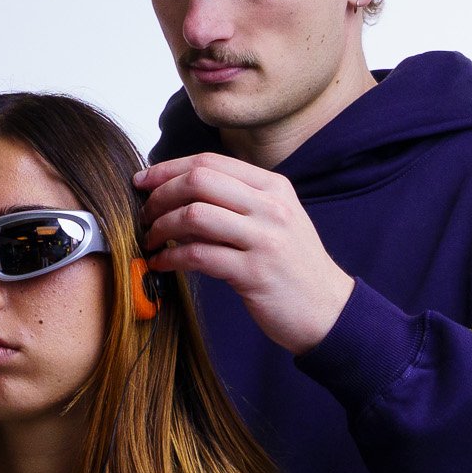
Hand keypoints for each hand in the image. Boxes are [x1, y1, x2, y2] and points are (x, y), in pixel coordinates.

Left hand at [134, 153, 353, 355]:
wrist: (328, 310)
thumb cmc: (293, 267)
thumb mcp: (277, 220)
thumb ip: (239, 201)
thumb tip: (181, 191)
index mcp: (273, 187)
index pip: (210, 162)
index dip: (168, 168)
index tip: (143, 181)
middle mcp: (271, 207)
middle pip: (199, 180)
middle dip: (160, 195)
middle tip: (145, 214)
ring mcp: (264, 239)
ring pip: (195, 215)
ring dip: (162, 226)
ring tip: (152, 240)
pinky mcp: (254, 273)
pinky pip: (199, 255)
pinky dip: (171, 258)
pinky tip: (161, 264)